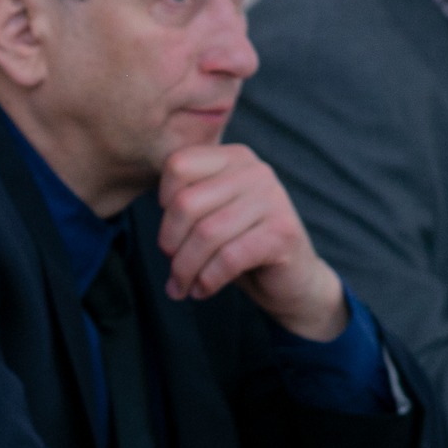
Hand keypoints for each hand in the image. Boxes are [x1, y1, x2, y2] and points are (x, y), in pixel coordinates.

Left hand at [156, 144, 346, 339]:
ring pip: (206, 234)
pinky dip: (208, 280)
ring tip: (182, 287)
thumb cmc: (242, 245)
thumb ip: (186, 200)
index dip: (163, 202)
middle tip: (172, 269)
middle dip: (170, 243)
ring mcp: (273, 199)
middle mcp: (255, 171)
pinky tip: (203, 290)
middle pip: (186, 202)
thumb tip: (153, 212)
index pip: (177, 165)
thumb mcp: (212, 214)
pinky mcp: (282, 232)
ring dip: (185, 269)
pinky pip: (228, 257)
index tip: (172, 231)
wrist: (294, 280)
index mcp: (234, 157)